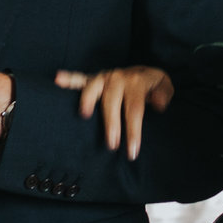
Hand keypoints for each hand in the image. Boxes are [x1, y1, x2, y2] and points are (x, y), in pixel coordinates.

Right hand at [54, 67, 173, 159]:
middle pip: (112, 101)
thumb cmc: (153, 86)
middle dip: (111, 123)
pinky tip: (57, 79)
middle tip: (112, 145)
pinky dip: (69, 78)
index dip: (133, 130)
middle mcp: (118, 78)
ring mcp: (104, 78)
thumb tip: (158, 104)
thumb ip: (163, 94)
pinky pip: (79, 78)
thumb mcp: (165, 87)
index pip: (134, 109)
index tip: (132, 151)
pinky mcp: (93, 79)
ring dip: (88, 100)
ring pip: (93, 89)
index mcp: (136, 82)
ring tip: (84, 115)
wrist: (144, 71)